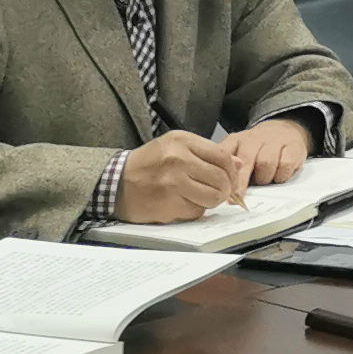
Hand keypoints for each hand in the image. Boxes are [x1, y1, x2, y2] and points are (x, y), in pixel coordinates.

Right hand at [116, 128, 249, 222]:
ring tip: (200, 197)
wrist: (115, 182)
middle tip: (220, 192)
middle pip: (221, 179)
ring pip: (212, 197)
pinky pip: (196, 212)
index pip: (222, 157)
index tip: (231, 179)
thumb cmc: (148, 164)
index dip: (232, 171)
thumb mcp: (175, 146)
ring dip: (211, 201)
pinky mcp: (167, 204)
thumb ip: (207, 153)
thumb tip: (238, 164)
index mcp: (182, 142)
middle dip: (225, 189)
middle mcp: (178, 160)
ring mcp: (172, 183)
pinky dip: (194, 210)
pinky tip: (181, 203)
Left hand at [224, 117, 314, 185]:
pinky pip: (285, 165)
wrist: (285, 128)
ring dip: (264, 178)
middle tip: (238, 198)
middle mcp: (254, 138)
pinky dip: (281, 175)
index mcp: (236, 140)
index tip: (221, 189)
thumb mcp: (239, 153)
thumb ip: (230, 168)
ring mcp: (274, 141)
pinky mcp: (293, 146)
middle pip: (245, 161)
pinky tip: (279, 175)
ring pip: (266, 164)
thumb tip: (222, 187)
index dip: (223, 173)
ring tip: (264, 180)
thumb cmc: (259, 148)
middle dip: (241, 183)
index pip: (226, 155)